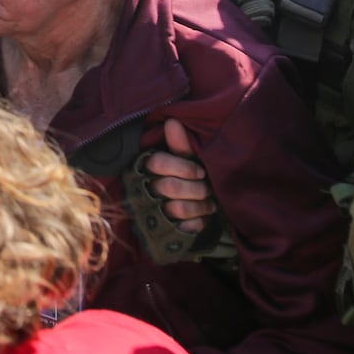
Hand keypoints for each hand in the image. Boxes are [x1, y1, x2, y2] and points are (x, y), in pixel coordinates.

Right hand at [145, 119, 217, 233]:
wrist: (185, 216)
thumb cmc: (184, 181)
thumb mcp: (182, 161)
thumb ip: (178, 145)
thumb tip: (173, 121)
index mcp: (146, 169)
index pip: (158, 162)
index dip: (183, 167)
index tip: (201, 171)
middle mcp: (145, 190)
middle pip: (171, 187)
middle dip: (197, 188)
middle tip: (206, 187)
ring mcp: (153, 214)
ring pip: (179, 208)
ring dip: (200, 206)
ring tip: (208, 202)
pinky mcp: (164, 233)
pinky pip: (184, 228)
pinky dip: (198, 223)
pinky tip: (201, 218)